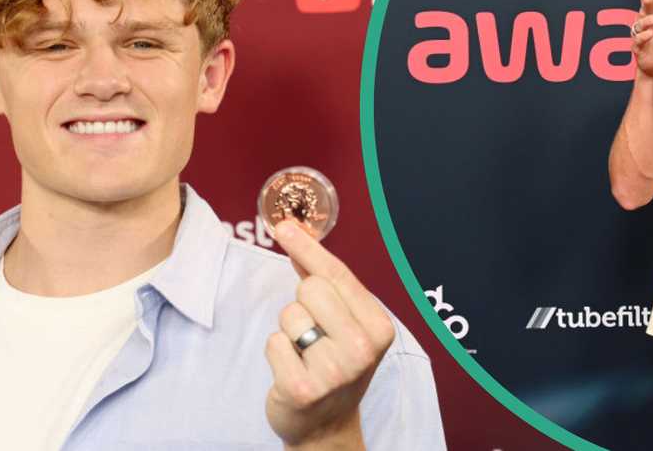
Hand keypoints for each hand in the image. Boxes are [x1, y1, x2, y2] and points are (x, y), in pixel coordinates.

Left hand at [264, 220, 395, 449]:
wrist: (326, 425)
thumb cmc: (335, 363)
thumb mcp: (344, 323)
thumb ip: (325, 280)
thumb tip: (296, 233)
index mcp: (379, 327)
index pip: (337, 274)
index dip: (308, 248)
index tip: (284, 226)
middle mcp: (362, 348)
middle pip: (311, 288)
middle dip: (303, 303)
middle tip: (314, 332)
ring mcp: (334, 370)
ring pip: (289, 315)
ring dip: (289, 331)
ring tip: (304, 353)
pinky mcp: (302, 388)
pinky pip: (274, 342)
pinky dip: (276, 352)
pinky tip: (293, 369)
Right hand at [631, 0, 652, 78]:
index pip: (649, 1)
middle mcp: (646, 22)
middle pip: (643, 9)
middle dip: (644, 3)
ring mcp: (641, 34)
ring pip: (639, 25)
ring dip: (645, 21)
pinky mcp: (639, 47)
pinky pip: (638, 40)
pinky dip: (643, 37)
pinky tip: (650, 34)